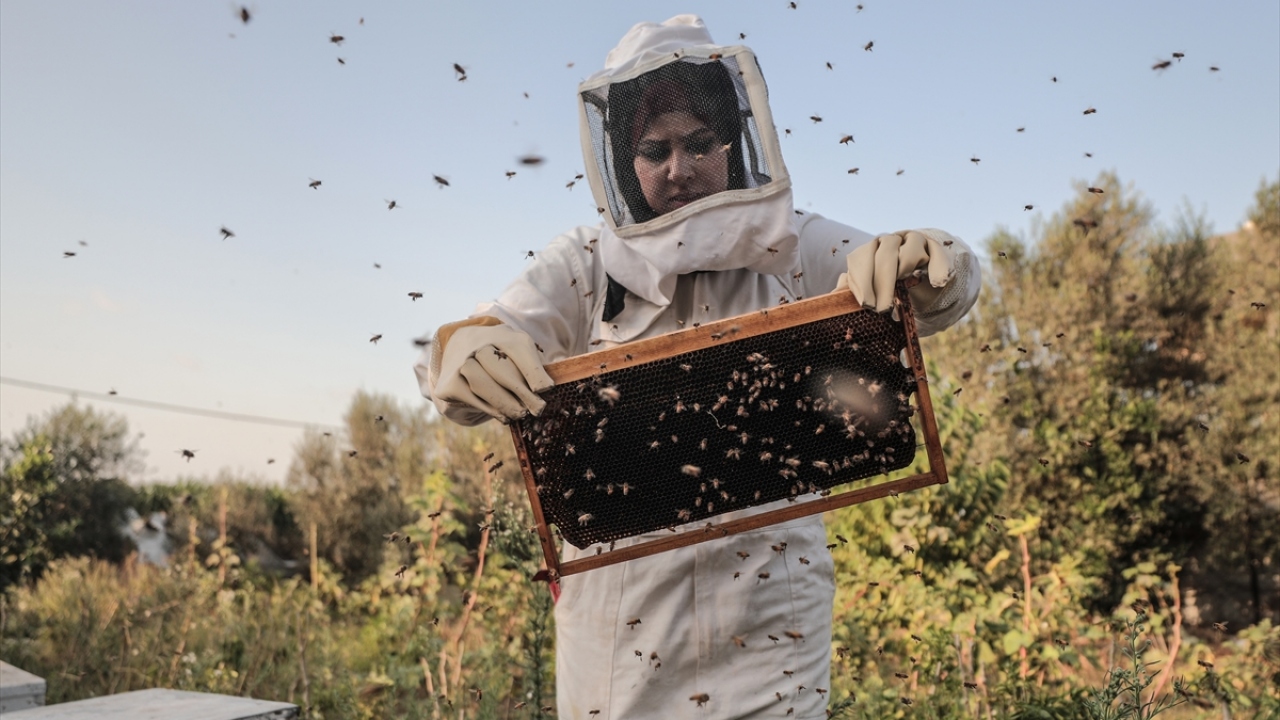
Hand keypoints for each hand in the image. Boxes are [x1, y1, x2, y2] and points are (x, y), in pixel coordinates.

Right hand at [434, 321, 553, 419]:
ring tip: (520, 415)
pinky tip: (503, 416)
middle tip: (538, 410)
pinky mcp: (447, 383)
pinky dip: (490, 409)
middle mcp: (478, 343)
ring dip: (505, 403)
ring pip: (482, 383)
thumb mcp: (520, 358)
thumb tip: (546, 393)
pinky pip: (469, 398)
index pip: (518, 348)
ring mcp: (460, 362)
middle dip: (522, 391)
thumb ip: (533, 371)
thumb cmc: (503, 361)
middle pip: (499, 367)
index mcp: (503, 334)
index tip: (545, 389)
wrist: (461, 355)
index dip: (532, 370)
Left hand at [837, 229, 956, 311]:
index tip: (866, 304)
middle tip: (883, 308)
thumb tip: (833, 296)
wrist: (924, 280)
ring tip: (906, 287)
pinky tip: (936, 283)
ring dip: (906, 266)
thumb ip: (856, 289)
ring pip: (910, 248)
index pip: (862, 258)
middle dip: (883, 281)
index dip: (863, 281)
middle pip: (885, 252)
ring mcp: (914, 241)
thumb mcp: (873, 289)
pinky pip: (938, 252)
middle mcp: (890, 241)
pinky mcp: (935, 247)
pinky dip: (937, 267)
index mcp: (871, 250)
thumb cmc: (892, 286)